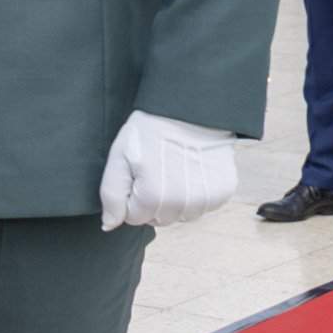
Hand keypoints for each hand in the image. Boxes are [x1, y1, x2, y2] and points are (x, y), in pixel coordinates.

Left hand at [98, 110, 239, 229]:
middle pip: (158, 219)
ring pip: (182, 216)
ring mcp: (205, 199)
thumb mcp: (119, 155)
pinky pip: (204, 207)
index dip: (132, 195)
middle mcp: (181, 203)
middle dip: (153, 200)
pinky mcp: (223, 192)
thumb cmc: (150, 129)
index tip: (138, 172)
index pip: (134, 218)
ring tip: (176, 169)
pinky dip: (197, 193)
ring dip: (176, 199)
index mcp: (152, 196)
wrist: (190, 107)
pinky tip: (193, 170)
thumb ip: (111, 194)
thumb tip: (109, 225)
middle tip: (156, 169)